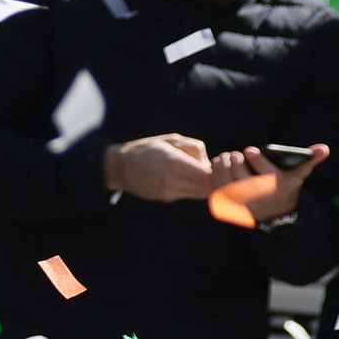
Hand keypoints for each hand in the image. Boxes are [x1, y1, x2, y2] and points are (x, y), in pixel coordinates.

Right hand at [104, 134, 221, 202]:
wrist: (119, 167)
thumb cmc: (147, 148)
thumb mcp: (171, 139)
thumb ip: (194, 148)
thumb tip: (208, 162)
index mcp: (174, 163)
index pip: (208, 175)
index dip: (218, 171)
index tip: (218, 162)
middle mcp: (172, 181)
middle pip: (207, 187)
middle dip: (215, 179)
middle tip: (215, 168)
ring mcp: (168, 192)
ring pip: (200, 193)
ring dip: (206, 184)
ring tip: (200, 171)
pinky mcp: (166, 198)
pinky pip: (188, 193)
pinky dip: (193, 186)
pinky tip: (184, 176)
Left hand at [211, 142, 328, 222]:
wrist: (276, 211)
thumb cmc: (286, 185)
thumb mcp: (299, 174)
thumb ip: (310, 159)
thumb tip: (324, 148)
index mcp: (279, 186)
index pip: (267, 173)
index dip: (257, 160)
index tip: (251, 150)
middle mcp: (263, 196)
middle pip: (245, 178)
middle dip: (238, 163)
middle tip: (235, 154)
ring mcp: (247, 202)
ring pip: (230, 184)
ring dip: (225, 169)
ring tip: (225, 157)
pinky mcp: (233, 205)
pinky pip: (220, 190)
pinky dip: (217, 176)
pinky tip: (218, 165)